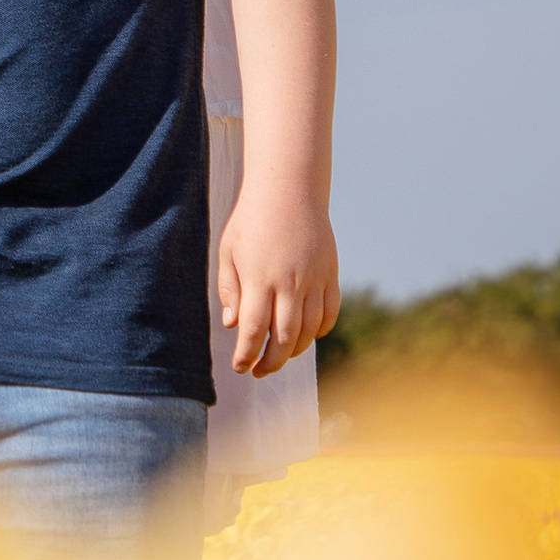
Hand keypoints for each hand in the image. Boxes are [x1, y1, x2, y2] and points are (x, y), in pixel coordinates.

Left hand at [218, 187, 339, 376]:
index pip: (254, 330)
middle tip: (259, 371)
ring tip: (280, 355)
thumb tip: (233, 325)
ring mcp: (314, 279)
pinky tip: (307, 335)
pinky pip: (330, 312)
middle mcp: (289, 283)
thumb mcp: (229, 251)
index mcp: (259, 278)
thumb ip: (229, 290)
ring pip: (310, 330)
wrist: (289, 189)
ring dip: (295, 350)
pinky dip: (320, 330)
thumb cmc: (251, 220)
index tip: (240, 367)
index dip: (247, 354)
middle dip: (271, 362)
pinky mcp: (331, 273)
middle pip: (285, 338)